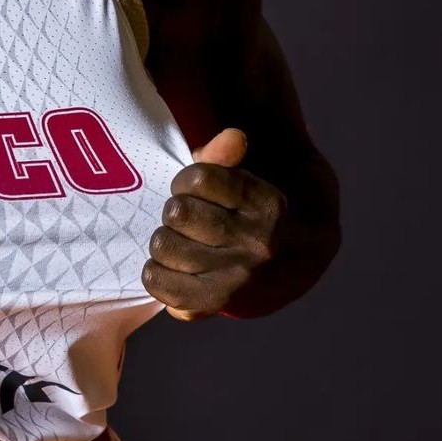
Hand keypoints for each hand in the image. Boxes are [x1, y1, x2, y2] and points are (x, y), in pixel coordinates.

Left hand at [142, 129, 287, 321]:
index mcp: (268, 204)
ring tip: (181, 241)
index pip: (199, 178)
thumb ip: (224, 155)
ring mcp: (240, 277)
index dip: (184, 181)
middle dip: (174, 210)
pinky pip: (157, 281)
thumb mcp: (240, 180)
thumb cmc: (246, 212)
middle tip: (186, 218)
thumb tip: (233, 136)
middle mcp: (259, 243)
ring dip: (164, 239)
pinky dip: (155, 271)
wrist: (287, 266)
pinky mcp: (216, 304)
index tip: (193, 189)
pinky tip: (172, 266)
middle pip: (177, 211)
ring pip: (163, 244)